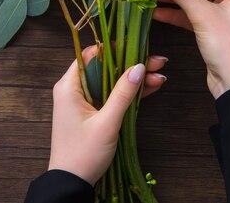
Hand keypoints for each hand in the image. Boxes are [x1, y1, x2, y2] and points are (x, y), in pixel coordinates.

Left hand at [48, 46, 167, 184]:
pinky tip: (150, 87)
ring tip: (160, 74)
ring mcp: (84, 101)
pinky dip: (129, 93)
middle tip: (156, 62)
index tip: (136, 46)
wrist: (71, 183)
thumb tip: (138, 67)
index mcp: (69, 86)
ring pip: (111, 81)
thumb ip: (122, 94)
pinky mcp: (93, 112)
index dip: (114, 48)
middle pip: (105, 67)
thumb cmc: (83, 153)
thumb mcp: (106, 123)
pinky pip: (112, 95)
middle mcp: (74, 89)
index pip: (91, 55)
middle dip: (131, 64)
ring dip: (134, 79)